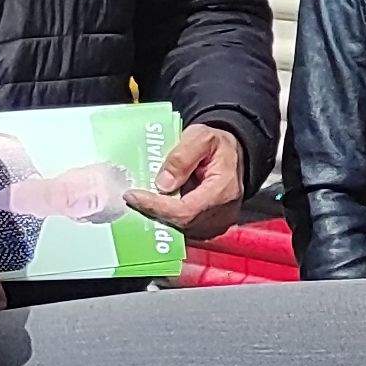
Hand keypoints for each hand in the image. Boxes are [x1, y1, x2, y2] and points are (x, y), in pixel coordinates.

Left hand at [130, 120, 248, 236]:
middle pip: (181, 223)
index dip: (157, 206)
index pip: (186, 210)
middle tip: (132, 197)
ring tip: (141, 199)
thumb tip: (162, 184)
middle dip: (153, 211)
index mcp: (224, 190)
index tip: (132, 196)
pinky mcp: (210, 227)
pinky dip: (166, 218)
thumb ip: (182, 157)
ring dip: (158, 216)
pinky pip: (184, 229)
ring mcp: (217, 223)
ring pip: (181, 229)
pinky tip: (154, 205)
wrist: (233, 155)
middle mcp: (223, 213)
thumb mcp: (201, 137)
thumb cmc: (217, 145)